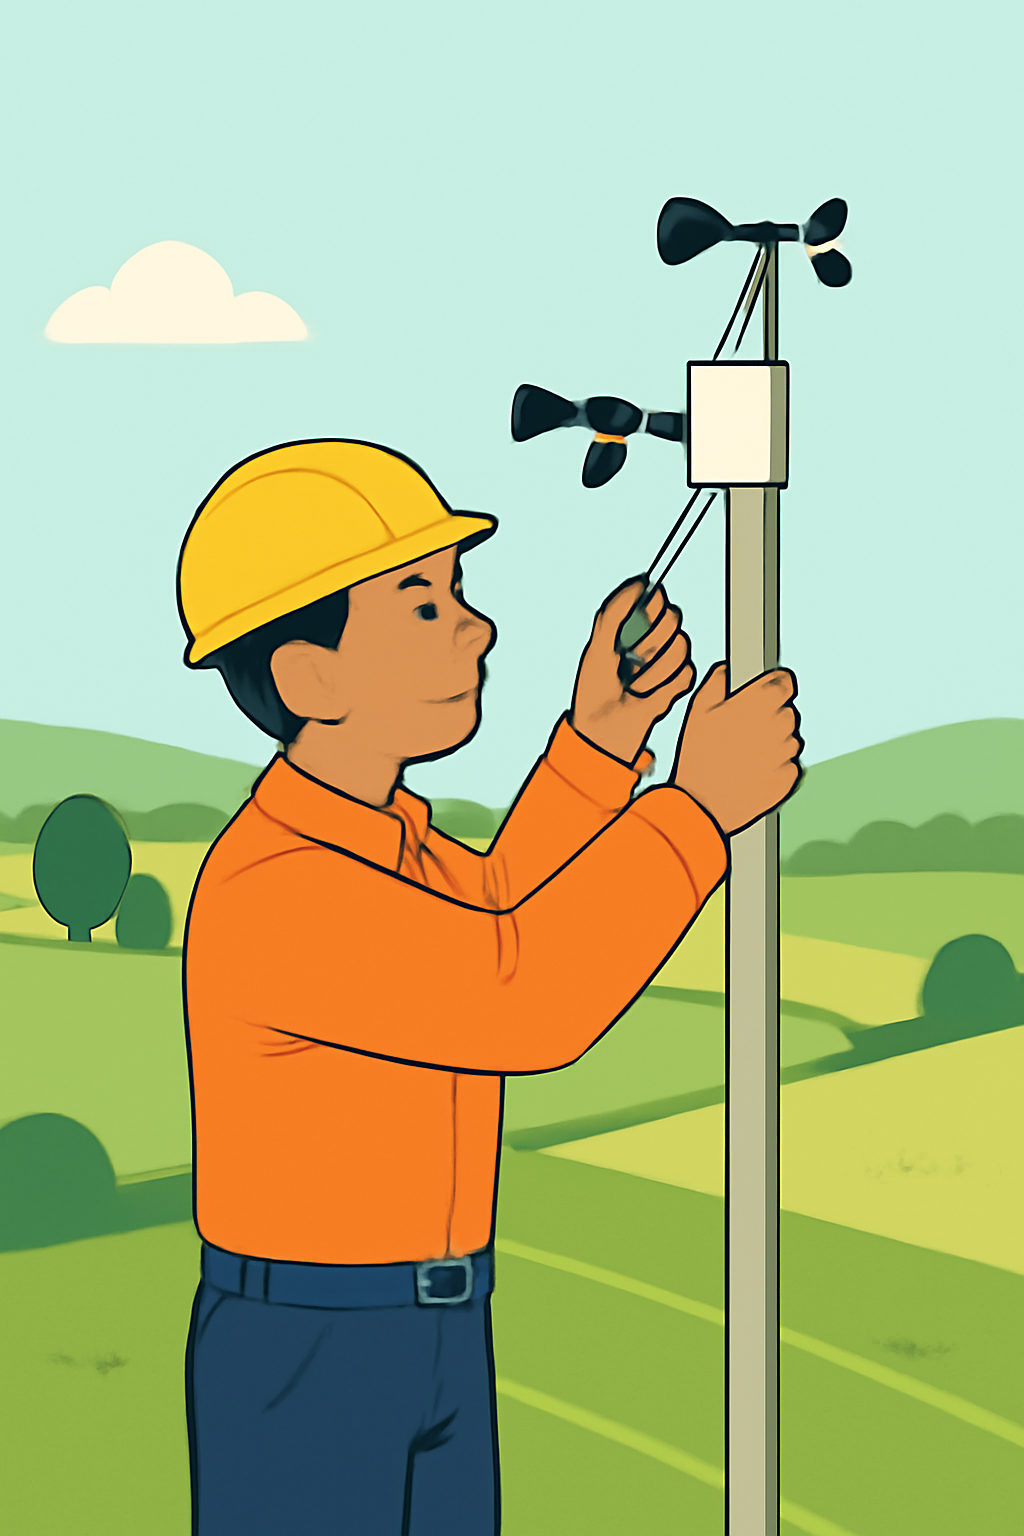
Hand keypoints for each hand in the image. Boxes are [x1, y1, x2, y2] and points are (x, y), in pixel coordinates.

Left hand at [569, 576, 696, 766]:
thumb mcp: (597, 646)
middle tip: (628, 662)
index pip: (655, 598)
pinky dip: (665, 688)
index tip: (629, 630)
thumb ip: (615, 611)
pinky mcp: (679, 683)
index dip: (646, 612)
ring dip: (653, 671)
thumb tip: (641, 582)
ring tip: (634, 685)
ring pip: (680, 647)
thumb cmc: (594, 688)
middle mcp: (653, 637)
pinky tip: (647, 696)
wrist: (603, 730)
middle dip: (648, 643)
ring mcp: (667, 660)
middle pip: (673, 619)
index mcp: (632, 623)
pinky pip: (686, 673)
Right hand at [671, 662, 802, 834]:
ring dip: (773, 742)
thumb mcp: (697, 710)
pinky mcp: (789, 777)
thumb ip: (716, 682)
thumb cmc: (698, 757)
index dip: (774, 684)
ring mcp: (786, 753)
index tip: (765, 691)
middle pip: (786, 712)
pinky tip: (751, 771)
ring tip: (743, 754)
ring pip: (789, 739)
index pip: (785, 682)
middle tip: (743, 730)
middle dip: (770, 716)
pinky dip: (775, 766)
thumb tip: (726, 671)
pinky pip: (788, 765)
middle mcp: (780, 725)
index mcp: (760, 702)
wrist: (702, 805)